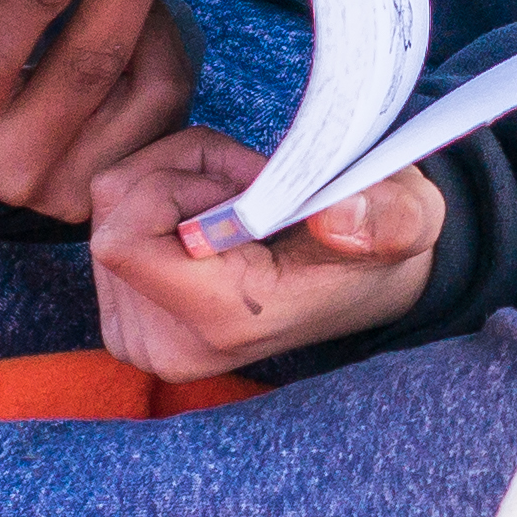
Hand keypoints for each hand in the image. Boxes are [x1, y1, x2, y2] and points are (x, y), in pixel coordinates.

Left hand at [85, 129, 447, 380]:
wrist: (362, 287)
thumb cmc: (376, 245)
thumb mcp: (408, 219)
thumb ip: (385, 219)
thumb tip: (337, 216)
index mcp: (219, 323)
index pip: (123, 241)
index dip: (178, 183)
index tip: (248, 182)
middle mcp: (162, 345)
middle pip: (113, 211)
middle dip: (182, 171)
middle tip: (255, 184)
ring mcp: (134, 335)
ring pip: (109, 204)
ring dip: (174, 175)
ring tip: (243, 198)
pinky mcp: (121, 314)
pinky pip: (110, 217)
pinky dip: (159, 194)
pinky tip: (213, 215)